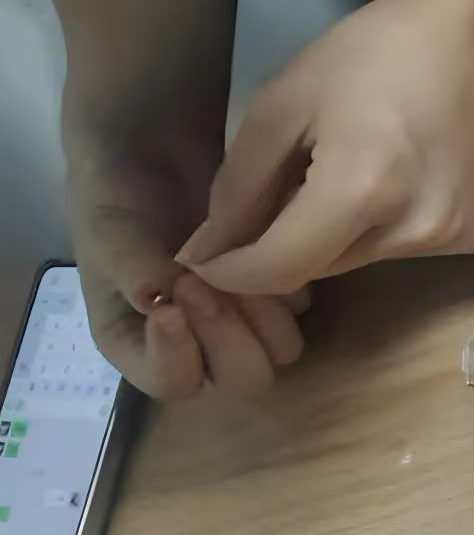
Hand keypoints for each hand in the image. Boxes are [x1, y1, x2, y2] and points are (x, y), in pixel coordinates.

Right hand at [67, 129, 308, 400]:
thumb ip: (132, 269)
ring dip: (263, 314)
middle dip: (227, 337)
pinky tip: (263, 247)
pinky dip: (286, 281)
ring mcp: (246, 320)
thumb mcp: (111, 232)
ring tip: (235, 265)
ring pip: (280, 349)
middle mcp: (199, 346)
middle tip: (202, 283)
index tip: (171, 305)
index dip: (176, 356)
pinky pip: (300, 303)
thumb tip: (155, 302)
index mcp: (142, 347)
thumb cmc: (118, 198)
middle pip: (239, 380)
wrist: (154, 150)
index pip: (171, 384)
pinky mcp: (278, 289)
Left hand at [176, 0, 473, 296]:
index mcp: (360, 189)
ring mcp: (453, 240)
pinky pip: (402, 249)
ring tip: (346, 167)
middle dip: (284, 241)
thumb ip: (239, 185)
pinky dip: (381, 225)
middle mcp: (412, 231)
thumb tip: (205, 252)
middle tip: (280, 185)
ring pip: (359, 259)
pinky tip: (395, 174)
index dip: (232, 271)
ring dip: (334, 232)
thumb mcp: (285, 103)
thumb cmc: (377, 52)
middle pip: (319, 266)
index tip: (202, 257)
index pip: (279, 268)